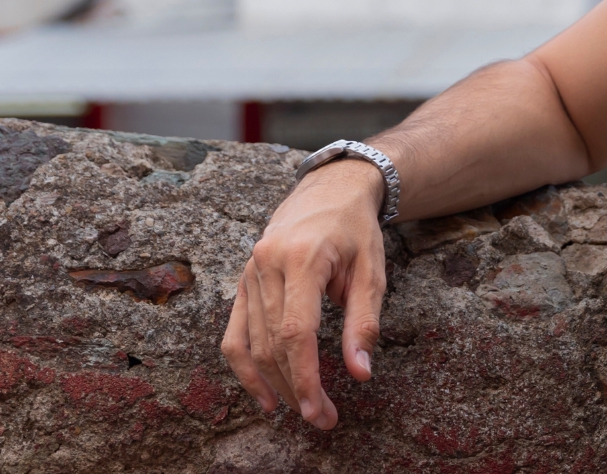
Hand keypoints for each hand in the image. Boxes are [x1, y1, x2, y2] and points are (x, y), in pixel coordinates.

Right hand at [221, 159, 387, 428]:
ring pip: (251, 342)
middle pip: (272, 343)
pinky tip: (262, 393)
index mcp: (302, 258)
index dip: (305, 378)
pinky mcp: (244, 279)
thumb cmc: (356, 229)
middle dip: (295, 388)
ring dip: (272, 383)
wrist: (330, 188)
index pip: (296, 333)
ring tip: (298, 410)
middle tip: (321, 418)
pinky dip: (244, 365)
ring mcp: (250, 271)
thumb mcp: (372, 272)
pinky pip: (234, 331)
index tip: (319, 412)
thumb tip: (361, 373)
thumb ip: (364, 323)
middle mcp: (267, 263)